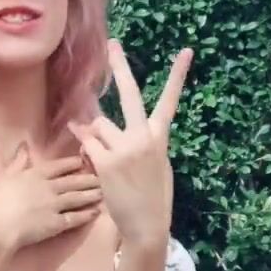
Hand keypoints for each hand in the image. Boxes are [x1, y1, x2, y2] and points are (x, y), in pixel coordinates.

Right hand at [0, 146, 102, 253]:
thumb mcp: (3, 176)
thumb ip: (16, 161)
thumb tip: (23, 145)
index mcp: (35, 174)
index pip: (58, 166)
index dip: (72, 164)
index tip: (82, 161)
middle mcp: (49, 187)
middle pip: (73, 181)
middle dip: (88, 179)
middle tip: (101, 177)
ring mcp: (55, 205)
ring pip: (77, 197)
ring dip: (91, 194)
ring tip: (102, 192)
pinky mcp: (57, 224)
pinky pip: (75, 218)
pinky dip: (86, 215)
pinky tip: (95, 212)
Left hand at [68, 40, 193, 245]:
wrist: (147, 225)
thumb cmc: (153, 197)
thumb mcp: (156, 165)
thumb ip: (140, 143)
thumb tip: (111, 129)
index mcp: (160, 137)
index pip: (170, 100)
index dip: (178, 75)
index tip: (186, 51)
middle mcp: (144, 137)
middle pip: (130, 95)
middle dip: (120, 67)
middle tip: (113, 45)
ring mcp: (125, 148)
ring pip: (99, 125)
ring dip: (94, 135)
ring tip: (102, 155)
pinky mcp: (106, 162)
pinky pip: (87, 143)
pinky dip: (84, 147)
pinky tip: (88, 157)